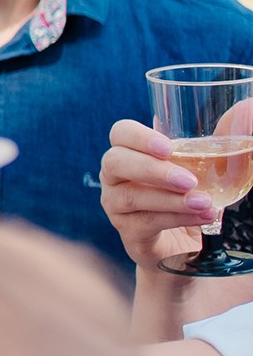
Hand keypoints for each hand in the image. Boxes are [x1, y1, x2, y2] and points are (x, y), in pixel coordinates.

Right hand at [101, 119, 220, 275]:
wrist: (187, 246)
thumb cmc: (194, 196)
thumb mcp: (209, 168)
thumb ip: (222, 140)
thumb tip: (245, 110)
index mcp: (132, 153)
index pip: (120, 133)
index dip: (138, 137)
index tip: (168, 147)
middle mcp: (116, 177)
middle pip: (115, 162)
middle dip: (152, 170)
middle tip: (189, 180)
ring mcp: (117, 206)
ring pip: (130, 195)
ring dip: (170, 199)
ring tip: (204, 202)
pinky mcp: (128, 233)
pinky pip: (145, 222)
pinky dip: (176, 218)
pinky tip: (202, 217)